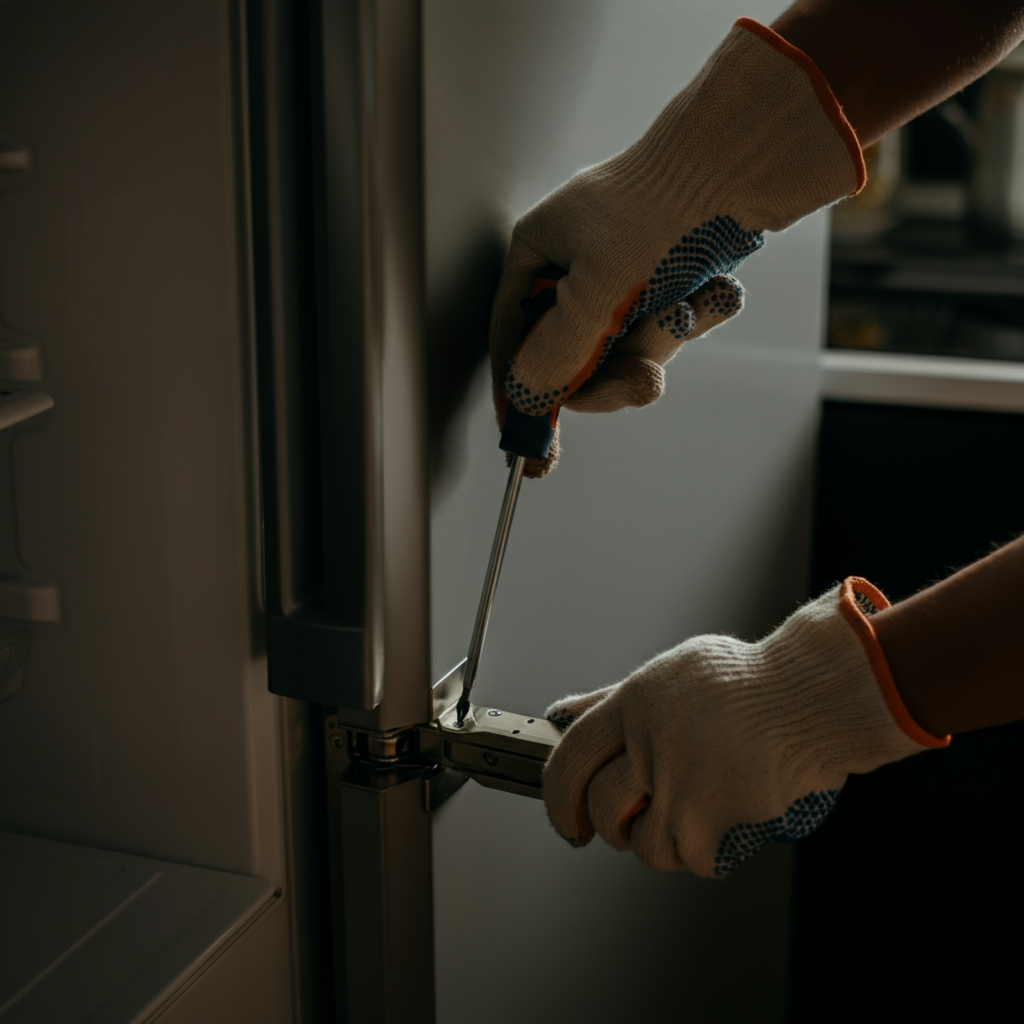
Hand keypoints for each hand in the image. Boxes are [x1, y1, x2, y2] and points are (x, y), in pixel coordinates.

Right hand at [489, 18, 863, 476]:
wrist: (745, 159)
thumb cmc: (661, 207)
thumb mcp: (597, 291)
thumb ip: (557, 351)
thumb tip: (527, 397)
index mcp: (539, 253)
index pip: (514, 339)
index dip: (522, 393)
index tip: (532, 443)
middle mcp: (575, 263)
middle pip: (575, 351)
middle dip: (614, 371)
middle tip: (643, 383)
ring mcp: (622, 269)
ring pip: (627, 342)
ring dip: (662, 339)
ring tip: (691, 308)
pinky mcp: (666, 273)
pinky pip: (667, 320)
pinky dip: (692, 315)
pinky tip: (716, 289)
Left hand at [542, 578, 946, 876]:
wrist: (813, 696)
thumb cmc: (746, 682)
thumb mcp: (669, 673)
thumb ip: (609, 699)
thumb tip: (558, 716)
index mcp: (634, 703)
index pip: (568, 759)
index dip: (557, 799)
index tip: (568, 821)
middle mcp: (651, 742)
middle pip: (601, 808)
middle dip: (609, 827)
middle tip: (628, 826)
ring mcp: (682, 783)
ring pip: (644, 844)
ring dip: (662, 842)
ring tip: (688, 818)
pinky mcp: (715, 819)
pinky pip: (692, 859)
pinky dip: (707, 852)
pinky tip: (723, 824)